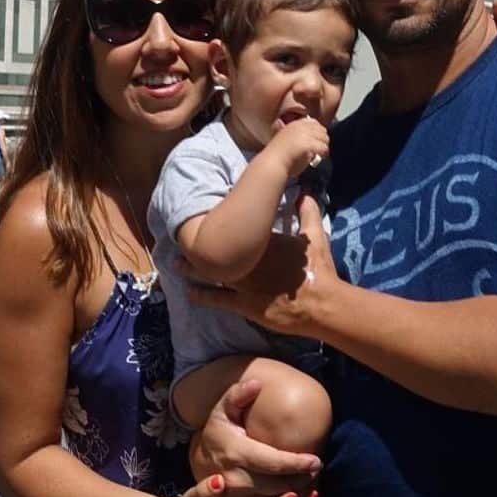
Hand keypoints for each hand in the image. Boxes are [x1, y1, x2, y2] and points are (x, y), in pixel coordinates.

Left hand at [185, 193, 338, 337]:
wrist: (320, 303)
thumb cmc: (317, 270)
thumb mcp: (314, 237)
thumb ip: (308, 213)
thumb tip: (305, 191)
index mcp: (262, 243)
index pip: (236, 231)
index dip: (219, 227)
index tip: (204, 221)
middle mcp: (248, 262)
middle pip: (217, 251)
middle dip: (197, 248)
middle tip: (179, 241)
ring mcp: (244, 284)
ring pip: (212, 275)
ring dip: (193, 270)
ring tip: (176, 265)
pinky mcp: (244, 305)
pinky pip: (218, 300)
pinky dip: (202, 296)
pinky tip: (190, 293)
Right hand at [190, 377, 321, 495]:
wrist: (198, 464)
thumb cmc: (218, 434)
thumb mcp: (222, 411)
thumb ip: (237, 395)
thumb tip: (256, 383)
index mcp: (235, 453)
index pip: (274, 463)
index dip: (298, 463)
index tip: (317, 460)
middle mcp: (234, 480)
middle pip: (279, 486)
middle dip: (302, 479)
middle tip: (316, 470)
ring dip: (297, 495)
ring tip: (311, 482)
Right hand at [268, 116, 329, 176]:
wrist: (272, 163)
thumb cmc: (277, 156)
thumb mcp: (286, 140)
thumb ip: (297, 138)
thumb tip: (312, 140)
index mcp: (294, 124)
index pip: (313, 122)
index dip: (318, 132)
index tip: (317, 140)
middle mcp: (300, 127)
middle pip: (322, 129)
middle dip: (322, 140)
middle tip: (320, 149)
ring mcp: (304, 134)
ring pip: (325, 139)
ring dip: (324, 147)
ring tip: (320, 154)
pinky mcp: (308, 143)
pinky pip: (323, 147)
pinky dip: (323, 153)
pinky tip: (320, 157)